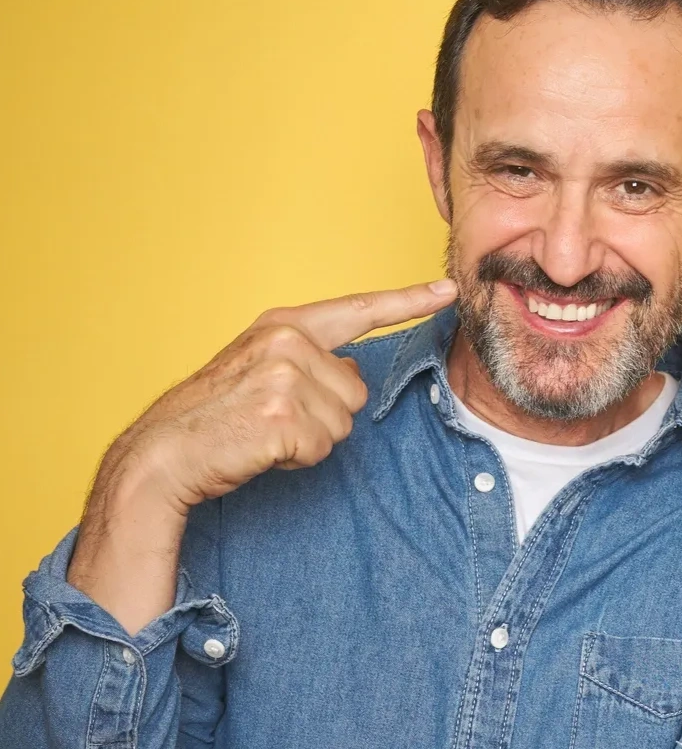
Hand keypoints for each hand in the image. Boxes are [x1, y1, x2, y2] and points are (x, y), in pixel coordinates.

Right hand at [101, 280, 458, 514]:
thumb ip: (310, 360)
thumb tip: (352, 366)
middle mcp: (288, 341)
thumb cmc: (216, 416)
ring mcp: (285, 376)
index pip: (359, 310)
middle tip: (271, 417)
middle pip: (356, 390)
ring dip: (311, 439)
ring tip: (263, 431)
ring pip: (343, 421)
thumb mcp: (262, 369)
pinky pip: (324, 446)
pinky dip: (298, 458)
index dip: (408, 301)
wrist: (166, 452)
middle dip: (325, 414)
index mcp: (284, 325)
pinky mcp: (283, 414)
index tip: (448, 291)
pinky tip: (262, 447)